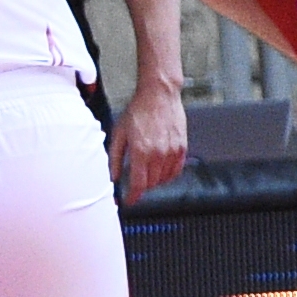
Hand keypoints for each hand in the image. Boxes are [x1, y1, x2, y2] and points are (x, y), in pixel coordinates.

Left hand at [113, 71, 190, 198]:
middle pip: (151, 183)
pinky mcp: (182, 148)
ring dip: (154, 181)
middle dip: (141, 187)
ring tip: (146, 174)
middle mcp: (159, 154)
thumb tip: (113, 177)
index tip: (130, 201)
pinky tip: (160, 171)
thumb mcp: (120, 133)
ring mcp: (173, 152)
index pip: (139, 184)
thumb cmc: (138, 111)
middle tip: (135, 183)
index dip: (133, 196)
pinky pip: (176, 171)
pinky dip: (168, 175)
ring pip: (164, 179)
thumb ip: (116, 158)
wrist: (159, 95)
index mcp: (141, 151)